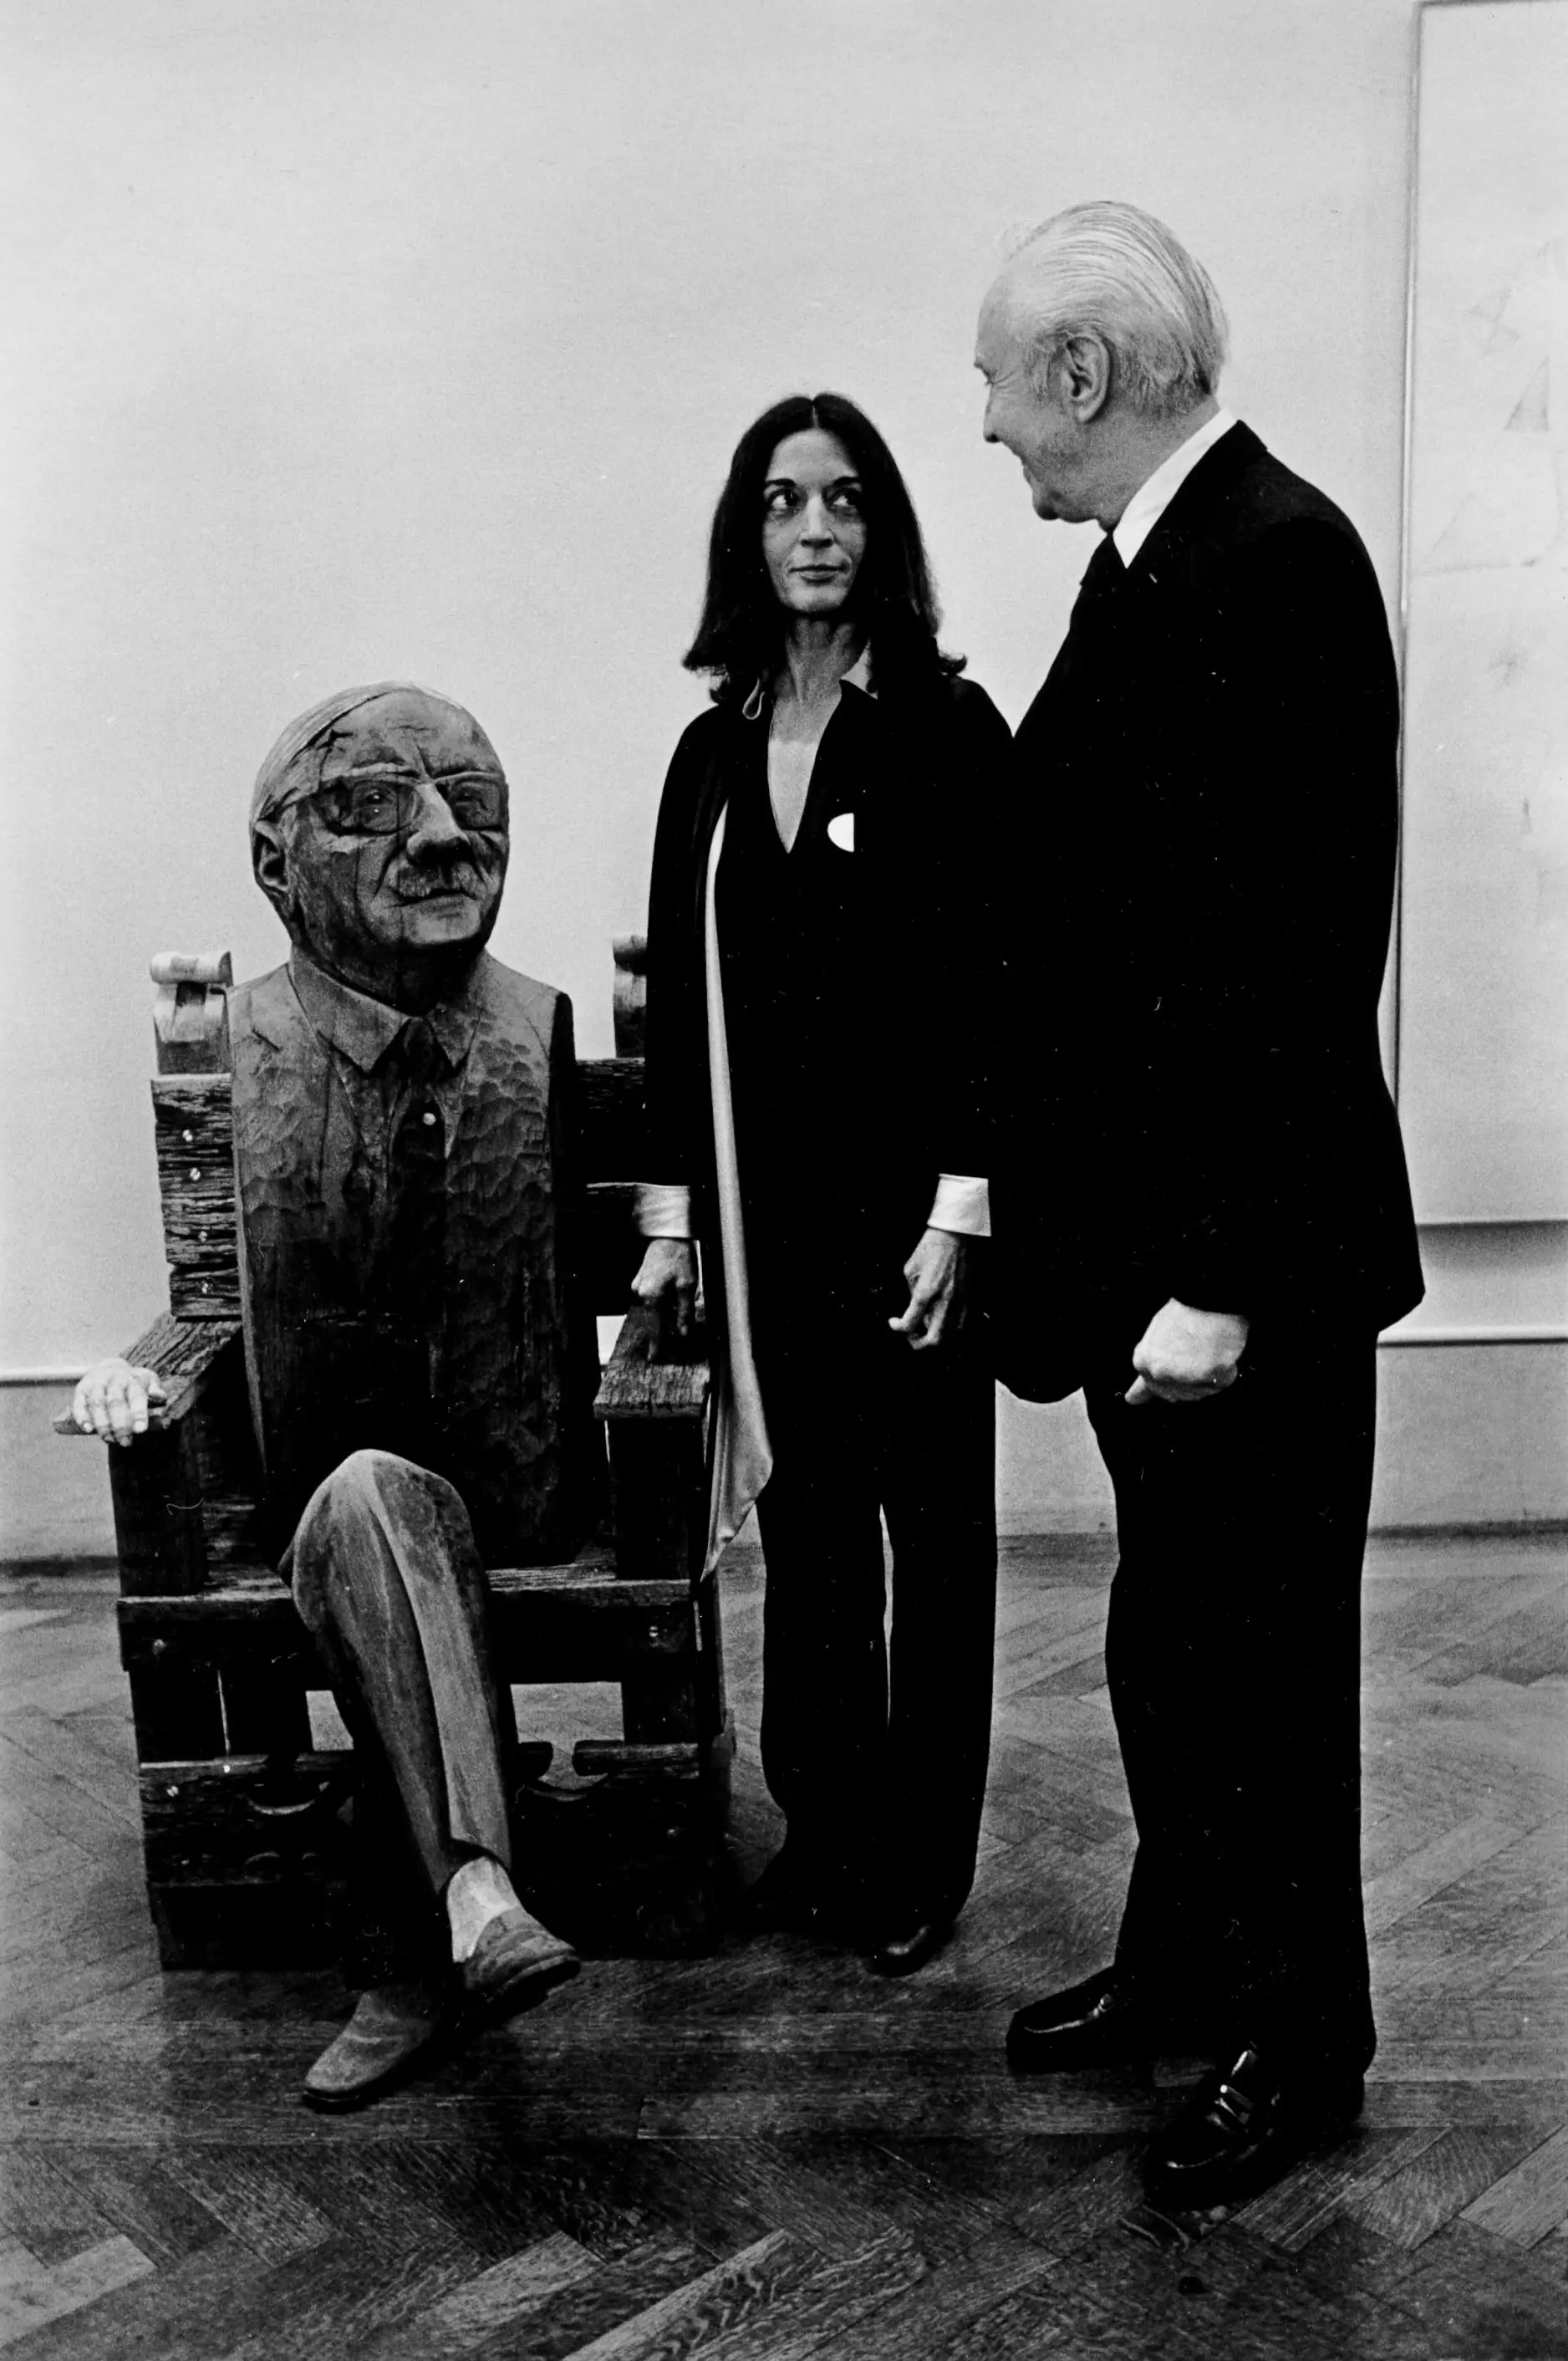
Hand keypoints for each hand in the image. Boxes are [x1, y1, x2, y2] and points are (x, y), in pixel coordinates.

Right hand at [72, 1358, 167, 1446]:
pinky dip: (82, 1417)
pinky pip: (79, 1404)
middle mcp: (113, 1379)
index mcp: (132, 1379)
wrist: (109, 1367)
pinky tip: (88, 1429)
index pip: (137, 1396)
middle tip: (125, 1442)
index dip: (138, 1413)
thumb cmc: (132, 1381)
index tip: (140, 1430)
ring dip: (103, 1424)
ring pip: (97, 1404)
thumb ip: (155, 1388)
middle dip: (120, 1425)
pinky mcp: (81, 1390)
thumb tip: (159, 1396)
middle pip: (115, 1402)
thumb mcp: (148, 1380)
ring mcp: (96, 1384)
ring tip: (110, 1439)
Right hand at [630, 1238, 698, 1345]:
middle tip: (663, 1345)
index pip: (654, 1327)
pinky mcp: (641, 1280)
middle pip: (650, 1319)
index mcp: (651, 1296)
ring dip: (660, 1316)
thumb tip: (682, 1332)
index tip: (654, 1357)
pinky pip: (649, 1299)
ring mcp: (638, 1286)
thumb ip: (684, 1312)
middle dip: (659, 1331)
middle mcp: (640, 1293)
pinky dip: (658, 1304)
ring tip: (673, 1315)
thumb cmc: (678, 1257)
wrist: (669, 1235)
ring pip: (650, 1309)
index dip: (656, 1344)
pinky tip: (669, 1301)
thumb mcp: (687, 1286)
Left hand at [888, 1228, 974, 1351]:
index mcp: (925, 1292)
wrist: (956, 1236)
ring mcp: (959, 1303)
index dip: (898, 1327)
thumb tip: (913, 1308)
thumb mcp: (910, 1269)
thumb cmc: (931, 1248)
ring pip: (949, 1336)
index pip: (910, 1323)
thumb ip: (911, 1293)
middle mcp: (944, 1302)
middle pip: (933, 1340)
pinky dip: (949, 1328)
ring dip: (934, 1337)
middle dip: (918, 1343)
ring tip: (925, 1328)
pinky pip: (960, 1325)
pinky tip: (940, 1319)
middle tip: (910, 1335)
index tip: (894, 1322)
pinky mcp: (969, 1300)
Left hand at [1125, 1299, 1247, 1406]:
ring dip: (1208, 1376)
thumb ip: (1144, 1375)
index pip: (1158, 1391)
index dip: (1174, 1378)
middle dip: (1192, 1379)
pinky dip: (1226, 1370)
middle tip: (1197, 1351)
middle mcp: (1161, 1374)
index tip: (1182, 1366)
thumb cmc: (1185, 1314)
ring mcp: (1186, 1377)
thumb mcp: (1155, 1340)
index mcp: (1144, 1364)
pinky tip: (1218, 1352)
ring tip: (1207, 1349)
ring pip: (1202, 1392)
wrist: (1209, 1300)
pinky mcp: (1211, 1376)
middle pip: (1181, 1395)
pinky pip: (1222, 1382)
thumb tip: (1132, 1399)